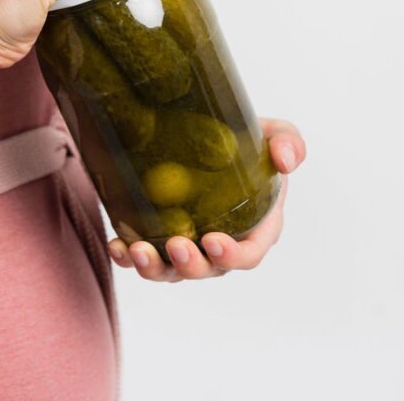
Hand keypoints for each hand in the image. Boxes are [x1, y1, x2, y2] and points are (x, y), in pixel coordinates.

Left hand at [107, 118, 305, 281]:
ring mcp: (187, 246)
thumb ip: (287, 142)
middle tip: (176, 245)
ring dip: (154, 268)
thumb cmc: (245, 140)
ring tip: (137, 251)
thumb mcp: (272, 134)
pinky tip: (116, 245)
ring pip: (171, 271)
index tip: (214, 240)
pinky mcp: (155, 238)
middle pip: (208, 269)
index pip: (249, 254)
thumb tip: (286, 160)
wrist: (202, 132)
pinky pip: (140, 256)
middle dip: (191, 265)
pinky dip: (126, 256)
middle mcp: (219, 245)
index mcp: (254, 227)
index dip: (233, 256)